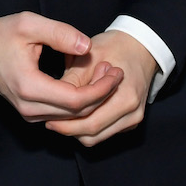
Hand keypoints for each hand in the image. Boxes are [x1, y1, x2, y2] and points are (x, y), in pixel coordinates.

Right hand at [0, 12, 122, 124]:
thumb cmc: (1, 35)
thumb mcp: (29, 24)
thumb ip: (60, 33)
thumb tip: (87, 46)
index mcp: (30, 87)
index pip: (77, 100)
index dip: (101, 89)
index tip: (115, 72)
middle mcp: (29, 107)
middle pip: (78, 113)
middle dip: (102, 95)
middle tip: (115, 72)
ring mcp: (29, 113)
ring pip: (72, 118)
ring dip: (92, 100)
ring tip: (105, 75)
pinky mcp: (30, 113)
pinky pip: (62, 115)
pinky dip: (80, 104)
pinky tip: (89, 84)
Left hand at [45, 30, 157, 146]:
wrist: (139, 47)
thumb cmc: (114, 47)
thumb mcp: (89, 56)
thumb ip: (73, 80)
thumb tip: (51, 98)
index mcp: (126, 97)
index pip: (91, 123)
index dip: (66, 124)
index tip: (46, 118)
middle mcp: (133, 112)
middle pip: (92, 135)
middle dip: (68, 129)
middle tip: (49, 121)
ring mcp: (133, 119)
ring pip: (96, 137)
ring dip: (76, 131)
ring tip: (60, 117)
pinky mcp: (130, 121)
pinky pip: (103, 132)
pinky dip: (87, 128)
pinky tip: (75, 114)